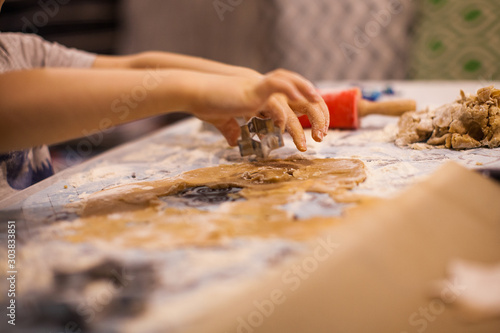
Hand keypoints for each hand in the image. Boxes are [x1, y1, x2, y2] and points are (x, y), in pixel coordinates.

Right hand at [188, 69, 326, 148]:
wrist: (194, 92)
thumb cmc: (206, 104)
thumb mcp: (223, 120)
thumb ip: (230, 129)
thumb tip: (232, 141)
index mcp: (264, 97)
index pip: (295, 103)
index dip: (307, 117)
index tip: (313, 136)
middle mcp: (268, 91)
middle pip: (302, 97)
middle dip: (317, 115)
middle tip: (321, 136)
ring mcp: (262, 88)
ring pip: (295, 92)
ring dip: (310, 111)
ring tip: (318, 131)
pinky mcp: (255, 88)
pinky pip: (278, 87)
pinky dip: (291, 94)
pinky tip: (296, 114)